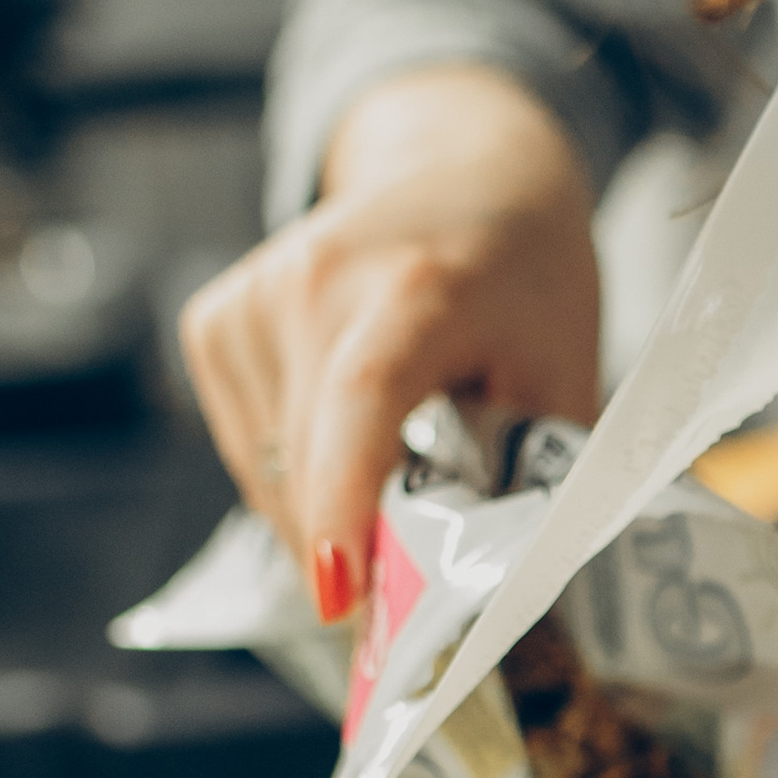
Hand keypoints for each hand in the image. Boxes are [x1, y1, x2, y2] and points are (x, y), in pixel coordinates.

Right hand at [179, 67, 600, 617]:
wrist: (464, 170)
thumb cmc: (524, 279)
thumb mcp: (562, 371)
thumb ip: (533, 476)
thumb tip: (506, 597)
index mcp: (418, 286)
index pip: (362, 398)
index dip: (344, 500)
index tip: (342, 597)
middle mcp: (317, 280)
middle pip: (308, 461)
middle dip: (352, 554)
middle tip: (405, 607)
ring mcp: (254, 297)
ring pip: (267, 469)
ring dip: (320, 517)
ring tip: (391, 495)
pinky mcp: (215, 319)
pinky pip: (245, 445)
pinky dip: (291, 476)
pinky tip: (346, 445)